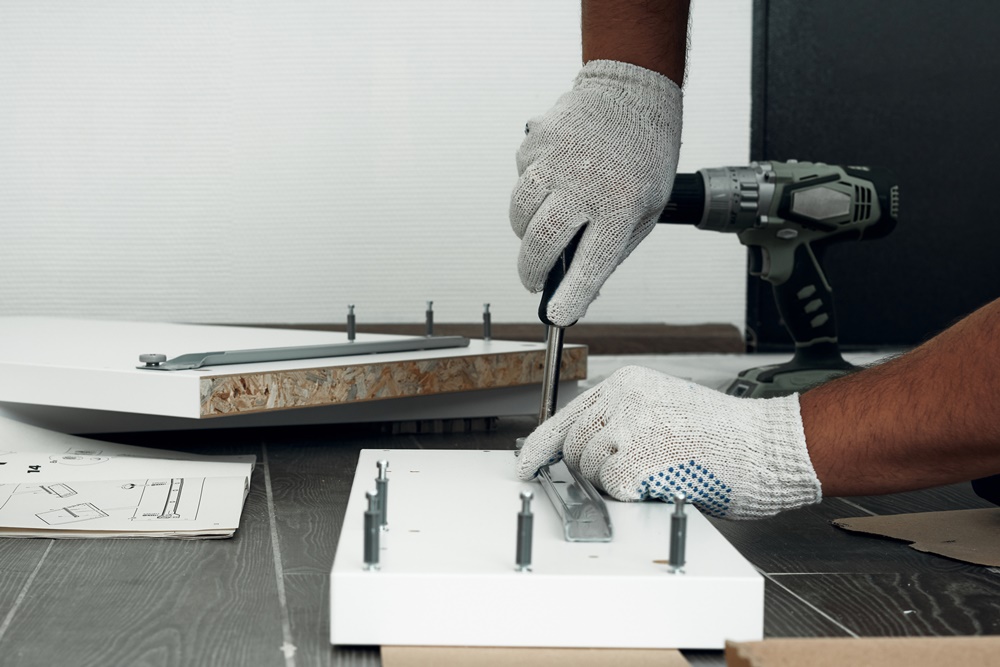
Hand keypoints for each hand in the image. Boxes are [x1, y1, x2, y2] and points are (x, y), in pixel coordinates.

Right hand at [509, 60, 682, 326]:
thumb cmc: (644, 156)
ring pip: (520, 213)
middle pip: (542, 243)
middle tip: (534, 281)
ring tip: (540, 232)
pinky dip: (529, 191)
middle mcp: (585, 183)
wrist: (632, 90)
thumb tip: (579, 293)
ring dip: (524, 233)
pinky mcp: (536, 142)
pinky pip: (520, 180)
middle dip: (532, 272)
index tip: (556, 316)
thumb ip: (614, 249)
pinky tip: (552, 181)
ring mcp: (556, 159)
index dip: (571, 296)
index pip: (591, 263)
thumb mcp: (646, 208)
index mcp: (620, 204)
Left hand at [516, 366, 821, 518]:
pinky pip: (610, 491)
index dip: (541, 446)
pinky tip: (664, 483)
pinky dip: (633, 498)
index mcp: (627, 383)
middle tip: (634, 476)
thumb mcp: (665, 411)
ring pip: (589, 472)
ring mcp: (626, 427)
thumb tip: (586, 453)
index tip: (527, 465)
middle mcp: (621, 398)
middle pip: (572, 448)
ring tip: (662, 473)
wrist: (771, 446)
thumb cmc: (729, 437)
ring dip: (617, 485)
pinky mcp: (634, 459)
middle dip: (591, 471)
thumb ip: (623, 423)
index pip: (565, 415)